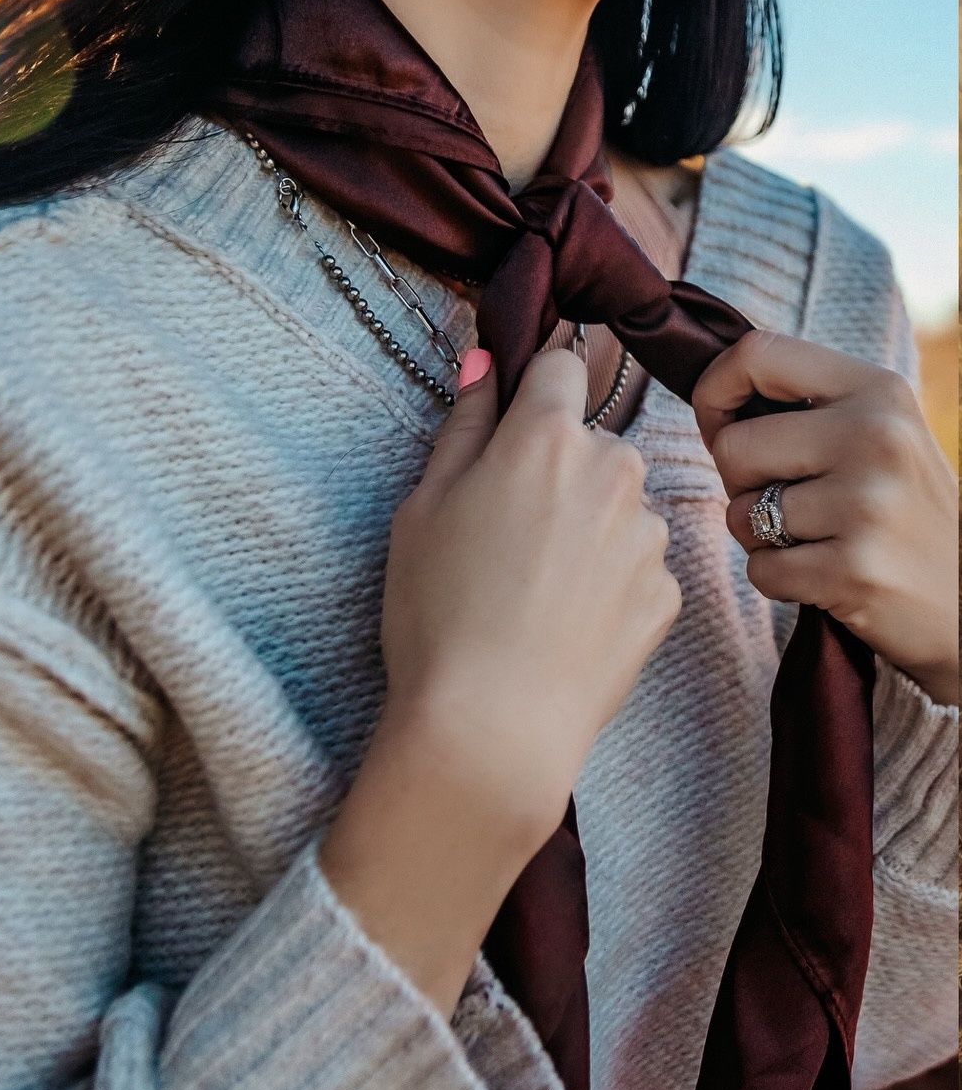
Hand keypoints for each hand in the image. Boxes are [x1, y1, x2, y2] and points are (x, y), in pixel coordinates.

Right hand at [320, 349, 679, 1011]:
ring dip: (588, 529)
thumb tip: (483, 363)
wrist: (490, 726)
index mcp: (544, 439)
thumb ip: (463, 427)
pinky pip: (636, 568)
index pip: (558, 368)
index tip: (517, 418)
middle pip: (591, 446)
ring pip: (619, 507)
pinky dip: (608, 586)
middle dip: (558, 472)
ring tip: (534, 591)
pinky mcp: (667, 595)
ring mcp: (647, 536)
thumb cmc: (437, 611)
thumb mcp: (422, 508)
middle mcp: (612, 471)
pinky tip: (564, 625)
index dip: (536, 386)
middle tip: (506, 533)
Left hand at [693, 331, 957, 705]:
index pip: (757, 354)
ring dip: (762, 537)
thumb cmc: (903, 512)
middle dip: (742, 483)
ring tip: (820, 540)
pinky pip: (761, 570)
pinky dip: (780, 581)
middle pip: (734, 446)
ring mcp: (867, 505)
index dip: (715, 391)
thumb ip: (807, 406)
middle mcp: (876, 437)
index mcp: (878, 390)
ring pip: (739, 513)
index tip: (724, 424)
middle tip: (793, 501)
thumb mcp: (878, 434)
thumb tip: (713, 392)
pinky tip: (828, 577)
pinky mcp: (854, 571)